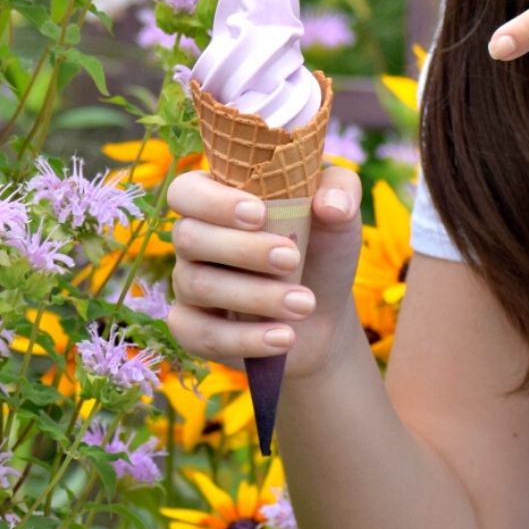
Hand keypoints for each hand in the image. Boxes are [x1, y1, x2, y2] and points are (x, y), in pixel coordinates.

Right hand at [166, 163, 362, 377]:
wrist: (323, 313)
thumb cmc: (321, 249)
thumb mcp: (338, 214)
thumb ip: (341, 192)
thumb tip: (331, 205)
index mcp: (217, 198)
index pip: (187, 190)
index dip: (214, 201)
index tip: (260, 214)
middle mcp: (193, 238)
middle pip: (190, 236)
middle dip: (242, 249)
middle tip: (292, 259)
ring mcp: (187, 284)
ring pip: (199, 285)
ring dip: (255, 295)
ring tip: (305, 303)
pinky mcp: (192, 329)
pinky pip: (199, 334)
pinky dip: (244, 338)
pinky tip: (284, 337)